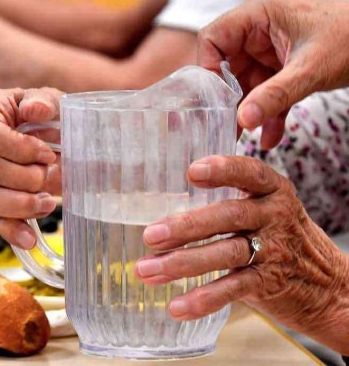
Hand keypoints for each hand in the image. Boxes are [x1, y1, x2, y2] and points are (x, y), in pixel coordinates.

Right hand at [0, 88, 62, 248]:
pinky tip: (29, 237)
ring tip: (46, 204)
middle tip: (50, 176)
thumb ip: (45, 101)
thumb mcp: (51, 100)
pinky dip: (6, 229)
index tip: (47, 155)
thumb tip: (36, 109)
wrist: (49, 133)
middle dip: (23, 179)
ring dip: (15, 205)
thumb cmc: (46, 114)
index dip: (18, 149)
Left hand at [135, 155, 348, 353]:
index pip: (249, 172)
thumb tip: (163, 202)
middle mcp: (273, 216)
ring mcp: (273, 251)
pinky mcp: (269, 283)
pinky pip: (232, 290)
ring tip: (147, 270)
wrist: (329, 286)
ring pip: (225, 253)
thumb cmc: (280, 238)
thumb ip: (228, 201)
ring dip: (182, 263)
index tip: (192, 172)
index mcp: (271, 191)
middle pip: (228, 216)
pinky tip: (177, 307)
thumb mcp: (265, 210)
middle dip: (187, 226)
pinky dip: (203, 299)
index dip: (223, 170)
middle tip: (151, 236)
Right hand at [198, 0, 348, 148]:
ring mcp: (269, 53)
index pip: (214, 38)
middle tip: (221, 127)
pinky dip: (268, 117)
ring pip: (244, 86)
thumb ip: (275, 95)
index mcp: (259, 15)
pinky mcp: (280, 71)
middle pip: (225, 67)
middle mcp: (258, 33)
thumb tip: (243, 120)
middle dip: (225, 100)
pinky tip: (270, 139)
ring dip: (246, 114)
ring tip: (240, 141)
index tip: (210, 99)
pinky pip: (265, 95)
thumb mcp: (310, 68)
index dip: (207, 68)